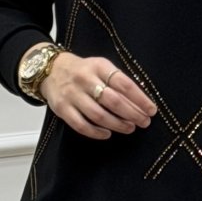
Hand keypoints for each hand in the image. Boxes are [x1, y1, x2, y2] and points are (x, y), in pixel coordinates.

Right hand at [42, 51, 157, 140]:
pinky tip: (108, 134)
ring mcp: (72, 95)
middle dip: (132, 114)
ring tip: (130, 128)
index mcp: (99, 66)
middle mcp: (85, 79)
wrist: (51, 70)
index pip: (124, 84)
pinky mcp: (62, 109)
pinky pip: (81, 125)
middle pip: (113, 101)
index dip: (140, 99)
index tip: (151, 110)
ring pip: (98, 115)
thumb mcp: (101, 67)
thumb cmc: (83, 71)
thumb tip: (141, 101)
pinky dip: (96, 132)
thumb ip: (118, 81)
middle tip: (144, 122)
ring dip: (118, 124)